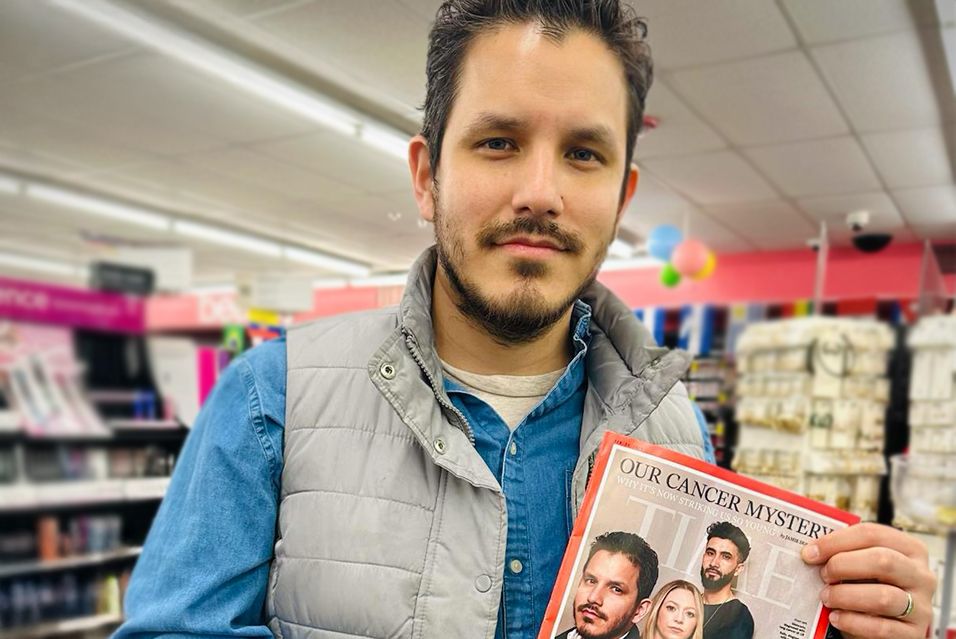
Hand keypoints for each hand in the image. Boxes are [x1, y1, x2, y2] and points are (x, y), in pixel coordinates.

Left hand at [801, 522, 936, 638]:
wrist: (887, 625)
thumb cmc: (872, 587)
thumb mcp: (864, 564)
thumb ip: (847, 553)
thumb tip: (812, 550)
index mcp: (909, 549)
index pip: (873, 534)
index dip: (837, 540)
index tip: (811, 551)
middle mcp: (921, 576)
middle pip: (882, 560)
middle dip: (843, 565)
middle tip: (822, 574)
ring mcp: (921, 606)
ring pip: (883, 597)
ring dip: (845, 596)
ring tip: (827, 597)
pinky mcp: (912, 633)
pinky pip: (881, 628)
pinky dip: (852, 621)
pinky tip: (836, 617)